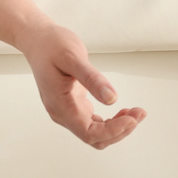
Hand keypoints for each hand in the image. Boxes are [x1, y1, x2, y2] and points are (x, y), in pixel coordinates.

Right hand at [15, 21, 145, 148]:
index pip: (89, 132)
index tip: (131, 119)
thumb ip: (92, 79)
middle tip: (139, 113)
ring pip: (95, 134)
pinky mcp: (72, 106)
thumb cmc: (51, 45)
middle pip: (94, 138)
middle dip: (120, 130)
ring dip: (117, 127)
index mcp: (59, 104)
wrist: (37, 40)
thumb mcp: (72, 57)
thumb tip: (112, 99)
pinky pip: (93, 124)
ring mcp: (66, 111)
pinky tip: (122, 111)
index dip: (113, 131)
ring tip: (135, 113)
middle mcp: (61, 113)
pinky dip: (111, 122)